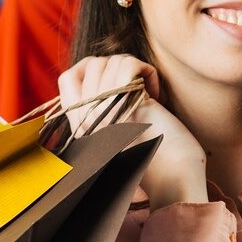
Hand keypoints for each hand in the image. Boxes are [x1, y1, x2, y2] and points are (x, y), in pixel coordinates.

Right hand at [57, 55, 208, 207]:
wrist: (173, 179)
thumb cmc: (153, 155)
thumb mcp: (119, 130)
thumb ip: (104, 108)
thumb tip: (102, 71)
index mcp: (81, 125)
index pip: (67, 79)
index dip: (90, 68)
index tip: (116, 80)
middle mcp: (87, 117)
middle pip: (91, 65)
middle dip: (120, 66)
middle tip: (138, 89)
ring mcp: (104, 110)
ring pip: (111, 62)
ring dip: (136, 70)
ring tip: (149, 94)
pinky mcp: (125, 105)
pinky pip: (128, 64)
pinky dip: (147, 72)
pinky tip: (156, 95)